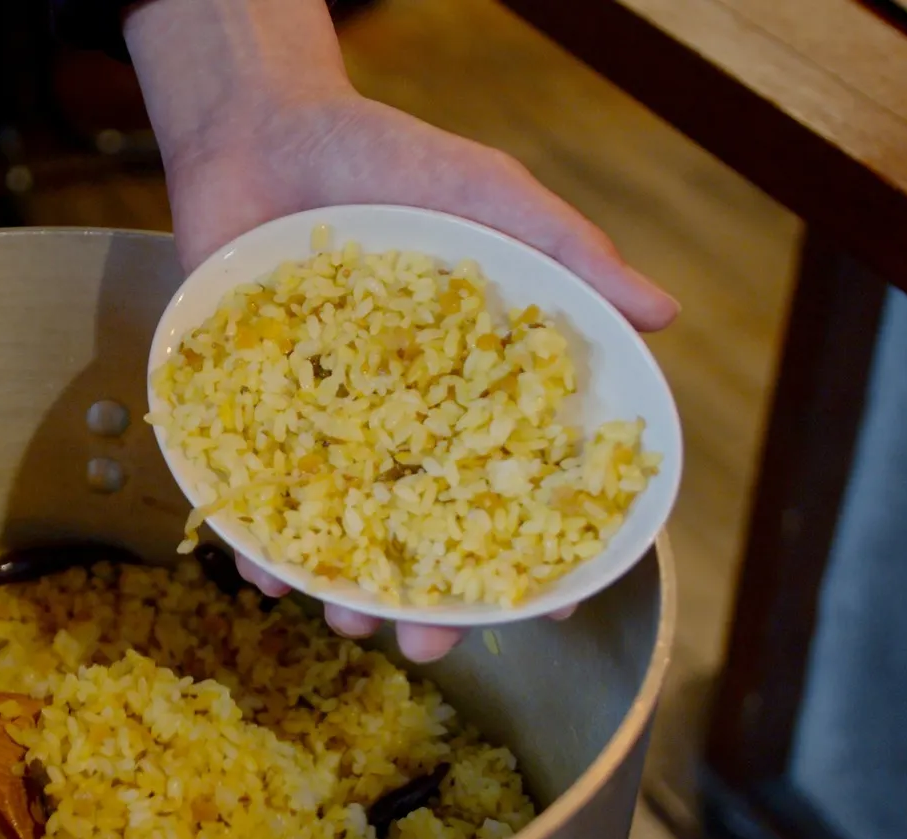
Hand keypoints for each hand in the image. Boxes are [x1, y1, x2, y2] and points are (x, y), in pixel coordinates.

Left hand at [127, 0, 677, 660]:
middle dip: (419, 602)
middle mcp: (396, 423)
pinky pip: (246, 490)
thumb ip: (566, 257)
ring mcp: (317, 425)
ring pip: (330, 530)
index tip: (546, 605)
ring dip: (334, 584)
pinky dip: (250, 534)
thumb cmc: (393, 162)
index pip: (508, 489)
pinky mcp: (243, 411)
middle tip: (419, 645)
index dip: (531, 553)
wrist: (270, 127)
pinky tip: (258, 566)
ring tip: (338, 613)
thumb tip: (663, 316)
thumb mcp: (489, 199)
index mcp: (466, 393)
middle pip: (415, 535)